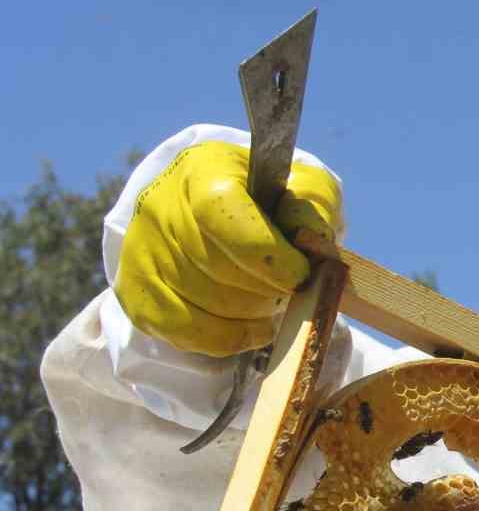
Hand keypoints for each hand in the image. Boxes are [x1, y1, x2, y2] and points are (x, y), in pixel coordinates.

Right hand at [113, 141, 342, 355]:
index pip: (221, 213)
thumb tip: (311, 242)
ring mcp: (143, 250)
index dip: (267, 255)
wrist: (216, 212)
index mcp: (203, 171)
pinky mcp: (136, 290)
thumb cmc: (269, 202)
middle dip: (267, 289)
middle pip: (217, 267)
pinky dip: (228, 339)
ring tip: (270, 302)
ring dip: (251, 315)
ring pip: (204, 304)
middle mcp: (161, 206)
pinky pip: (184, 332)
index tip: (300, 276)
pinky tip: (252, 328)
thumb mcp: (302, 189)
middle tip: (289, 289)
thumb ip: (311, 210)